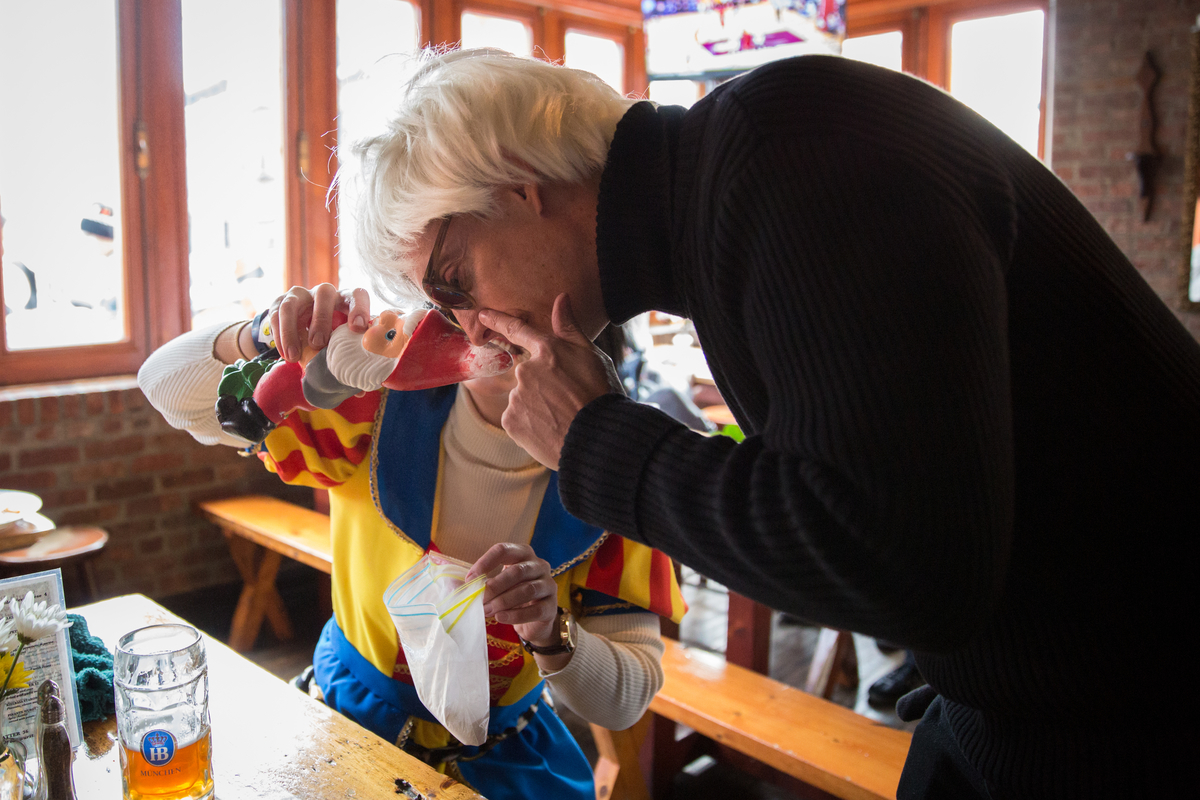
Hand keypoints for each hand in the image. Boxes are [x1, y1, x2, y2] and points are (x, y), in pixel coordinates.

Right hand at [269, 284, 370, 361]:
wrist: (303, 329)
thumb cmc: (332, 338)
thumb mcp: (342, 340)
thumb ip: (349, 350)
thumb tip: (359, 381)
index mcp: (345, 299)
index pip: (357, 294)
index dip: (359, 308)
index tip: (357, 329)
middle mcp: (323, 293)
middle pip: (324, 293)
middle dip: (321, 319)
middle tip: (318, 344)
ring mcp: (300, 296)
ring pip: (292, 304)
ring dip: (291, 332)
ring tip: (294, 357)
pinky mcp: (280, 302)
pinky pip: (275, 316)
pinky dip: (279, 337)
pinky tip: (286, 355)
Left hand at [466, 543, 558, 646]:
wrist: (534, 621)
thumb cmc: (511, 598)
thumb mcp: (495, 586)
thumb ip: (477, 583)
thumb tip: (450, 585)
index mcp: (523, 554)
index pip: (503, 549)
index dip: (485, 562)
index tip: (469, 579)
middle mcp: (539, 565)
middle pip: (516, 571)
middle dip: (494, 586)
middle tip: (478, 599)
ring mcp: (548, 585)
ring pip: (527, 590)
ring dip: (503, 601)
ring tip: (487, 611)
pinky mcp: (552, 606)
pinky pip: (535, 609)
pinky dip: (516, 615)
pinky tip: (501, 618)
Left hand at [478, 294, 622, 469]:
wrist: (596, 438)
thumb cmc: (599, 395)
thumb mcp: (591, 356)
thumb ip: (570, 328)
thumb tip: (561, 297)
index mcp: (548, 350)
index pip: (517, 330)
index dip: (497, 320)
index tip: (481, 314)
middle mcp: (526, 370)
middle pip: (528, 375)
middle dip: (542, 386)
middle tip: (567, 400)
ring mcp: (516, 396)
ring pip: (523, 399)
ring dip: (537, 406)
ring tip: (562, 418)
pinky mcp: (510, 420)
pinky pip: (517, 419)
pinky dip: (530, 425)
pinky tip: (550, 429)